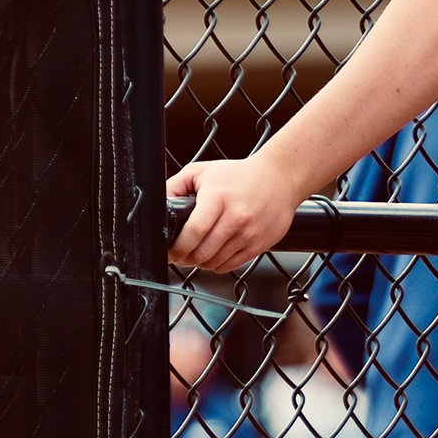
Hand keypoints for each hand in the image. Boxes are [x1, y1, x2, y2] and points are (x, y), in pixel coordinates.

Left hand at [168, 153, 299, 274]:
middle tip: (178, 255)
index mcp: (218, 198)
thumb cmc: (239, 175)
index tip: (169, 251)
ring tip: (196, 253)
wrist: (280, 178)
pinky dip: (217, 264)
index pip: (194, 231)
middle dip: (184, 258)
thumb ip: (175, 186)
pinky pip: (230, 266)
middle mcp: (236, 217)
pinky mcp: (259, 244)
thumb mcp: (202, 172)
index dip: (177, 247)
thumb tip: (157, 206)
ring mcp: (249, 233)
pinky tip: (214, 253)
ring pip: (215, 262)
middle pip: (202, 253)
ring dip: (200, 263)